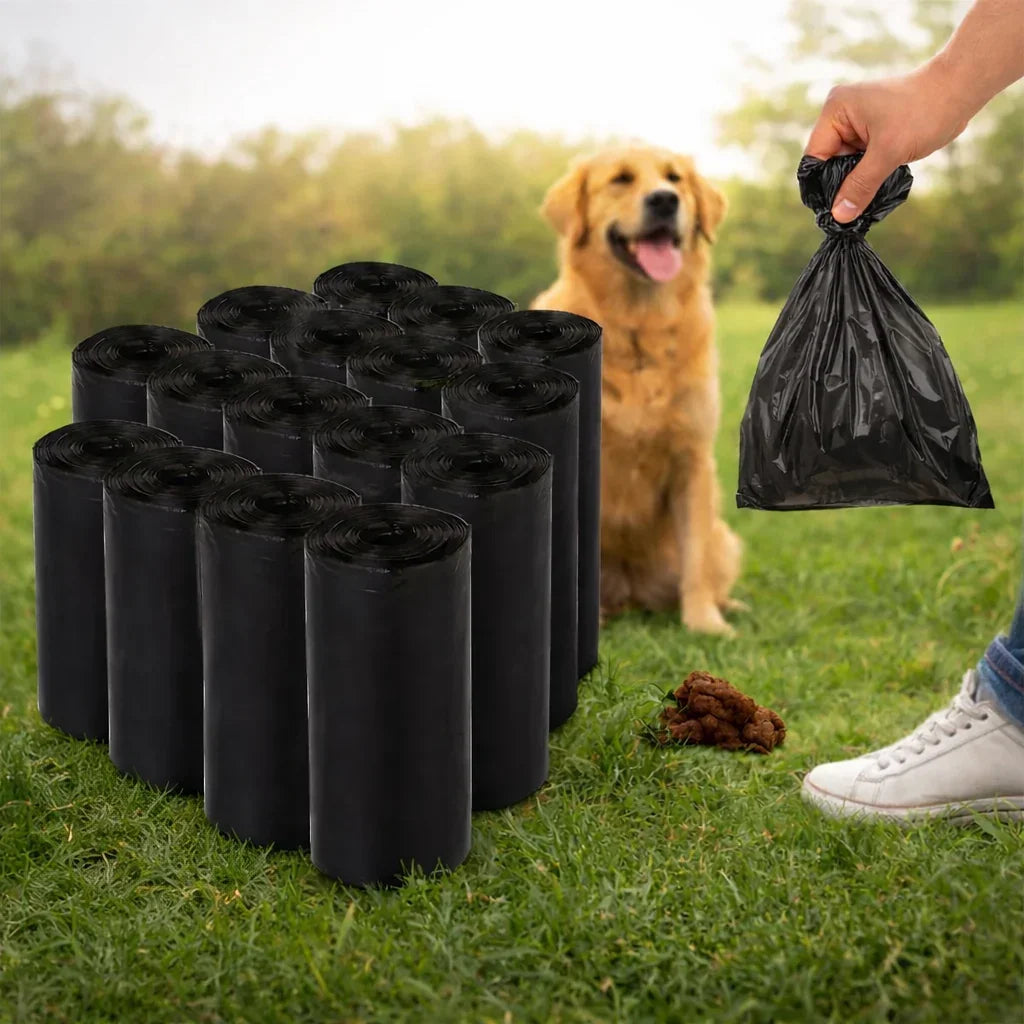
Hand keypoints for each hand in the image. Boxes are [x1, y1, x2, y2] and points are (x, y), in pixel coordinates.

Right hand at [805, 61, 969, 222]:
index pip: (815, 156)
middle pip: (828, 162)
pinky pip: (860, 161)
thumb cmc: (924, 112)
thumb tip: (839, 217)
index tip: (830, 212)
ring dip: (856, 183)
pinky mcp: (872, 132)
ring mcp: (857, 123)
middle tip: (849, 212)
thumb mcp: (888, 153)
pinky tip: (874, 190)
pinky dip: (867, 176)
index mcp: (836, 110)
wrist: (960, 91)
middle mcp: (841, 115)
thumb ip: (861, 186)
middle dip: (840, 186)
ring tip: (864, 202)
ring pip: (845, 165)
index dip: (820, 185)